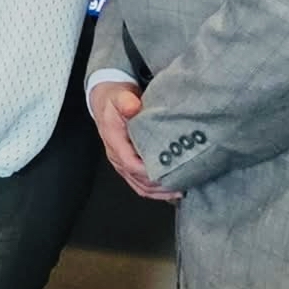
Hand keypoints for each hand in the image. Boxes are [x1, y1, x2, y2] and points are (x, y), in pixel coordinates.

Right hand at [89, 81, 178, 202]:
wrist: (105, 102)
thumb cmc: (114, 100)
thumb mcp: (119, 96)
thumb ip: (126, 102)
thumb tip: (132, 107)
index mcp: (114, 140)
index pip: (130, 163)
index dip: (149, 171)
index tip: (168, 172)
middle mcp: (116, 155)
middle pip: (138, 180)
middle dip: (160, 185)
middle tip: (182, 183)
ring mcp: (121, 163)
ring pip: (140, 187)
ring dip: (160, 192)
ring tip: (180, 190)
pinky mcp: (128, 166)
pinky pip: (140, 185)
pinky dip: (156, 192)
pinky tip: (170, 192)